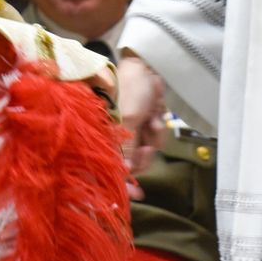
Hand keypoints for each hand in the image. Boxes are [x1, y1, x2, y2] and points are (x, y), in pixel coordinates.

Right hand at [115, 56, 167, 188]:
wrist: (146, 64)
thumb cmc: (131, 87)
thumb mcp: (130, 118)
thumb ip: (126, 148)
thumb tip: (123, 173)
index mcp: (104, 135)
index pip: (111, 166)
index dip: (123, 183)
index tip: (136, 195)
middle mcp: (114, 136)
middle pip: (131, 163)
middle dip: (144, 155)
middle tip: (149, 146)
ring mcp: (129, 131)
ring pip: (145, 151)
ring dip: (153, 137)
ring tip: (152, 120)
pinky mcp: (142, 124)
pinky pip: (153, 137)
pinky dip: (157, 128)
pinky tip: (155, 114)